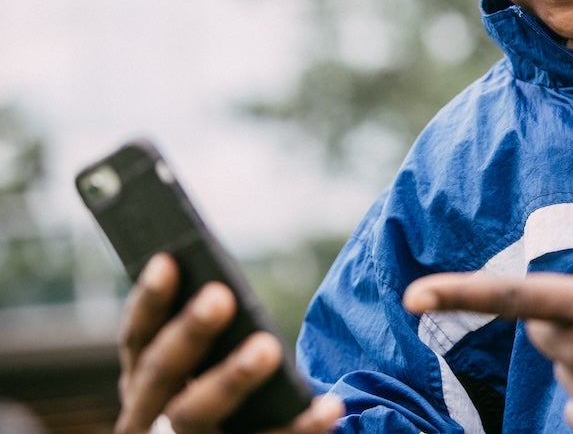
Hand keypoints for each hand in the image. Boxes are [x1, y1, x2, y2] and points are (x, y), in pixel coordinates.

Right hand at [115, 253, 341, 433]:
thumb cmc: (220, 399)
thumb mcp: (201, 371)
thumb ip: (207, 337)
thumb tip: (227, 287)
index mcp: (142, 384)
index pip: (138, 337)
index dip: (150, 300)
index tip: (167, 260)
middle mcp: (148, 419)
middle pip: (161, 372)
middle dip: (190, 332)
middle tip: (221, 295)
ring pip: (197, 414)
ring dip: (231, 378)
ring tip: (268, 347)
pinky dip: (299, 426)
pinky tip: (330, 406)